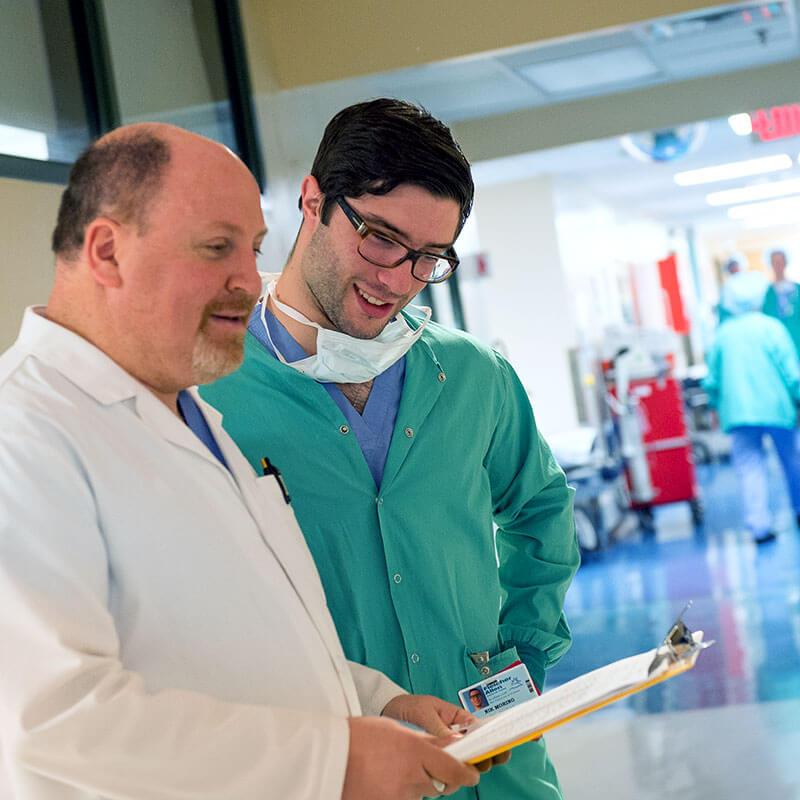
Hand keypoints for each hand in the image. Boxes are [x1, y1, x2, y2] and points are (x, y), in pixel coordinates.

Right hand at [342, 716, 479, 798]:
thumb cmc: (358, 737)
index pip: (454, 769)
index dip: (466, 773)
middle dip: (436, 777)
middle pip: (439, 785)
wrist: (326, 756)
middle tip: (419, 766)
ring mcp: (398, 796)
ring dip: (412, 785)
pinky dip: (396, 793)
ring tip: (391, 770)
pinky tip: (382, 782)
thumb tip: (447, 747)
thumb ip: (423, 742)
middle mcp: (411, 777)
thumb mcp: (395, 731)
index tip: (471, 772)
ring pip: (419, 794)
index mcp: (415, 751)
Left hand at [381, 694, 511, 773]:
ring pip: (467, 762)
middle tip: (485, 761)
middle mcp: (458, 735)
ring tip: (468, 769)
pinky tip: (450, 776)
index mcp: (461, 719)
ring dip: (469, 767)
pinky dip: (453, 773)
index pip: (484, 729)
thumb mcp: (426, 713)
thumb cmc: (410, 706)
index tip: (504, 747)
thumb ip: (441, 729)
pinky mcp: (438, 759)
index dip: (497, 739)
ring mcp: (449, 748)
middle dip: (487, 756)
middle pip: (481, 749)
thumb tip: (458, 742)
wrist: (389, 710)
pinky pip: (451, 768)